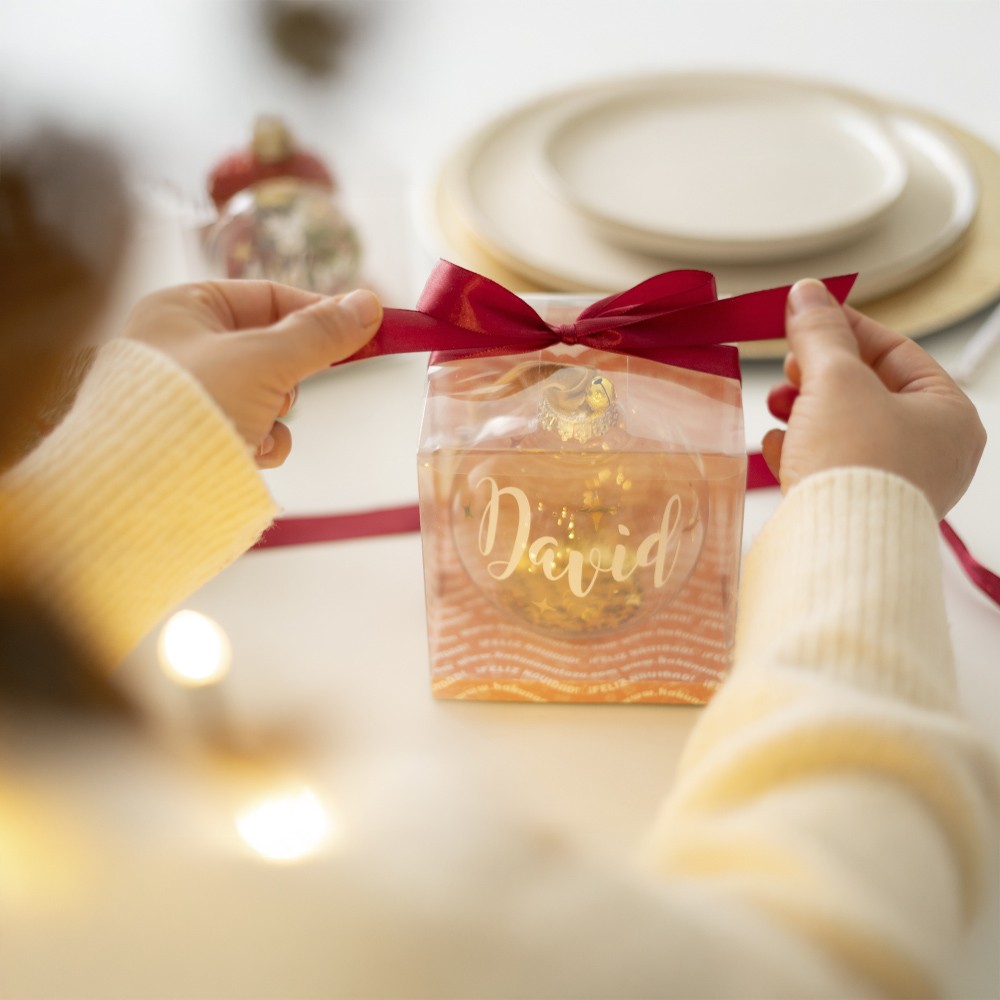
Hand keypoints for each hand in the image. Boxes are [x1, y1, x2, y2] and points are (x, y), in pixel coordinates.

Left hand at [123, 281, 381, 467]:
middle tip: (294, 383)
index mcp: (182, 309)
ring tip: (255, 424)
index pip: (268, 297)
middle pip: (270, 346)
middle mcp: (181, 348)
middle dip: (289, 373)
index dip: (317, 312)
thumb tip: (368, 304)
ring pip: (266, 392)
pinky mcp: (197, 437)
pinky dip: (261, 441)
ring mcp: (188, 396)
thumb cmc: (189, 409)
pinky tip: (248, 452)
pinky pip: (252, 428)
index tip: (364, 327)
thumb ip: (319, 334)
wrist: (140, 493)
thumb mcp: (264, 361)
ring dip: (275, 412)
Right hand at [763, 278, 985, 517]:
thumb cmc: (856, 464)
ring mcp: (898, 485)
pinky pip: (832, 468)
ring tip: (779, 406)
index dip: (846, 329)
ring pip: (847, 430)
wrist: (836, 543)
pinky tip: (778, 447)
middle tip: (792, 368)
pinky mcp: (860, 510)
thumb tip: (808, 293)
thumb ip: (820, 332)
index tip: (807, 317)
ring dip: (806, 412)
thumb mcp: (835, 379)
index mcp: (949, 415)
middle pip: (869, 392)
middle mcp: (934, 453)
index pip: (897, 353)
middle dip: (821, 377)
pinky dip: (803, 452)